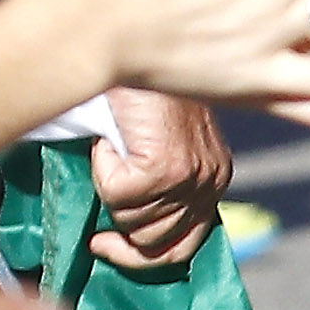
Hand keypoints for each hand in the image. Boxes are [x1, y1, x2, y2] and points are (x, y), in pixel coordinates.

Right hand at [88, 87, 228, 272]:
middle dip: (119, 236)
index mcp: (213, 179)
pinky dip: (102, 169)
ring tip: (112, 156)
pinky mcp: (165, 167)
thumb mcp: (159, 145)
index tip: (107, 244)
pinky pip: (118, 194)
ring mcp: (190, 176)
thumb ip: (156, 184)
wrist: (138, 51)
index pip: (185, 246)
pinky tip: (110, 142)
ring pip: (133, 221)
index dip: (143, 258)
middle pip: (157, 243)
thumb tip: (125, 231)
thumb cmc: (141, 97)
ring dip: (109, 194)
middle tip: (97, 227)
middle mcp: (209, 182)